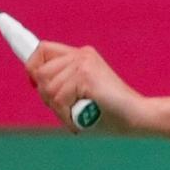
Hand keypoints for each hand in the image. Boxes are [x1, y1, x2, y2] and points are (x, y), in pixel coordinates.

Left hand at [26, 41, 140, 133]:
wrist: (137, 117)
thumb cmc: (109, 112)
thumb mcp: (81, 94)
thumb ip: (62, 84)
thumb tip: (34, 80)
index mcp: (81, 55)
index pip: (43, 50)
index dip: (32, 65)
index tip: (32, 81)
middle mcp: (81, 55)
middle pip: (40, 73)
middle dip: (47, 97)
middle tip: (67, 109)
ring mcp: (84, 64)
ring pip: (47, 88)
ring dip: (59, 109)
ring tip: (78, 115)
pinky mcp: (86, 76)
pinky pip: (59, 99)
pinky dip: (66, 115)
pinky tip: (81, 119)